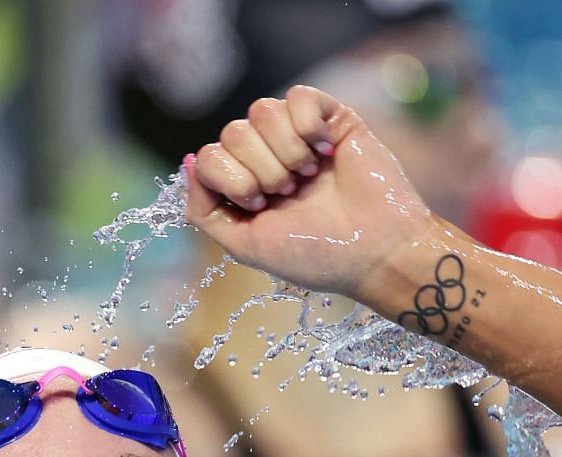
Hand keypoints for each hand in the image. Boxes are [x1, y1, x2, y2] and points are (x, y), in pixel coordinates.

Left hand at [184, 87, 443, 302]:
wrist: (374, 250)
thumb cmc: (314, 254)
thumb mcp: (244, 244)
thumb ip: (205, 210)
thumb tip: (187, 161)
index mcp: (244, 185)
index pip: (209, 156)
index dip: (230, 178)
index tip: (261, 205)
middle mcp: (267, 157)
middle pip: (232, 131)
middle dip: (259, 169)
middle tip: (289, 193)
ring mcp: (297, 136)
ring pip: (262, 109)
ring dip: (284, 150)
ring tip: (309, 176)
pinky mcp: (331, 118)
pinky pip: (298, 97)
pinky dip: (307, 125)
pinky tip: (326, 152)